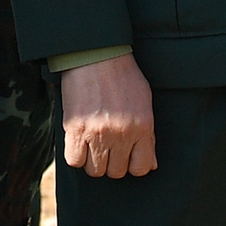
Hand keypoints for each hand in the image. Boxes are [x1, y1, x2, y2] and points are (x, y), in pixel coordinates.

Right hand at [59, 53, 155, 177]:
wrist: (96, 54)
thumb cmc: (121, 75)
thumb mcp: (143, 102)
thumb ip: (148, 135)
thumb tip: (151, 164)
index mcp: (142, 127)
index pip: (141, 168)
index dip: (132, 165)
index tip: (124, 156)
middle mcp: (122, 134)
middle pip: (116, 171)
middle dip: (110, 162)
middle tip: (106, 146)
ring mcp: (98, 133)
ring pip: (95, 170)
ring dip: (92, 160)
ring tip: (91, 143)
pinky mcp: (76, 129)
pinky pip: (74, 161)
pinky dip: (75, 155)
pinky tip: (78, 141)